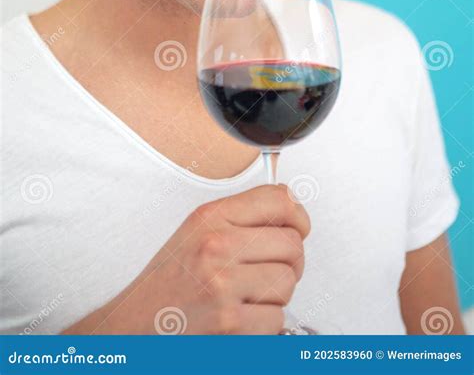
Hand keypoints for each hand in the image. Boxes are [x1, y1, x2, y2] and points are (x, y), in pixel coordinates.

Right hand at [63, 183, 309, 334]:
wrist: (133, 326)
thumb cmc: (167, 283)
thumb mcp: (197, 233)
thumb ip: (240, 218)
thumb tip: (291, 210)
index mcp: (210, 217)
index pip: (278, 199)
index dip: (298, 216)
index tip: (298, 227)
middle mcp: (217, 245)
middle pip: (292, 244)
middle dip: (290, 262)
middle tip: (271, 271)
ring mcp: (223, 285)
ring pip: (287, 282)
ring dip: (276, 296)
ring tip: (248, 297)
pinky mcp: (229, 323)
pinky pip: (277, 319)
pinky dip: (265, 325)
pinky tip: (240, 320)